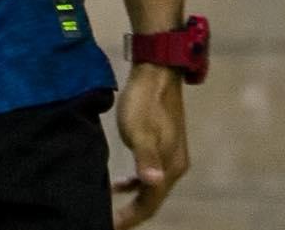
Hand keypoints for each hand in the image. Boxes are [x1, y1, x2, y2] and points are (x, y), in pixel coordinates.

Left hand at [111, 65, 188, 227]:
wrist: (156, 70)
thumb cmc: (145, 100)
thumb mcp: (139, 129)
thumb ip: (145, 158)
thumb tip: (152, 182)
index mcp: (171, 167)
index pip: (149, 204)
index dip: (129, 218)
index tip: (108, 226)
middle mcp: (176, 165)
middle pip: (152, 199)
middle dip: (132, 213)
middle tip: (108, 220)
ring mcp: (171, 153)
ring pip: (151, 187)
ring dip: (133, 198)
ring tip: (111, 206)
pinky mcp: (164, 142)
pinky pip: (150, 172)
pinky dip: (136, 182)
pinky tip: (121, 183)